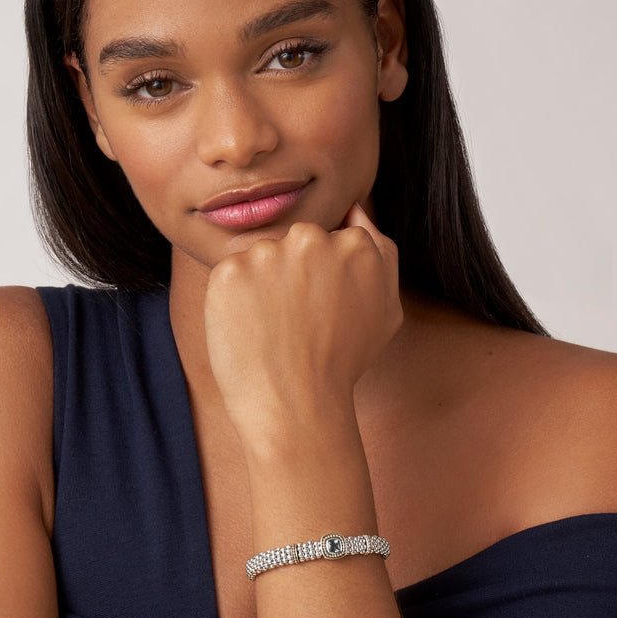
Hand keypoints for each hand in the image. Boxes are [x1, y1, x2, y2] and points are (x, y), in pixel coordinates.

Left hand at [204, 203, 402, 453]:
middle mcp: (311, 238)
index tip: (318, 308)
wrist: (298, 405)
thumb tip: (355, 212)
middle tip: (293, 320)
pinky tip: (250, 328)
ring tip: (272, 328)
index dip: (320, 276)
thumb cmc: (343, 362)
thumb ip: (382, 253)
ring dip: (261, 284)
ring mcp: (267, 252)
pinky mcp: (229, 270)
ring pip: (259, 257)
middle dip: (290, 273)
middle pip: (292, 244)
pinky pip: (230, 275)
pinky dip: (234, 299)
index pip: (329, 238)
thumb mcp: (387, 309)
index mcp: (354, 242)